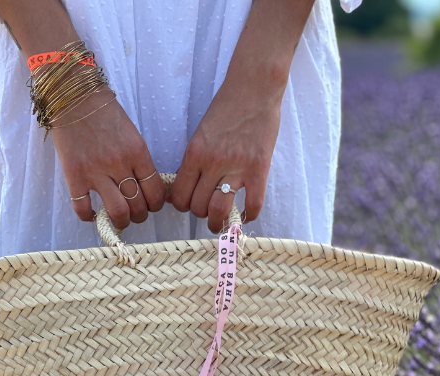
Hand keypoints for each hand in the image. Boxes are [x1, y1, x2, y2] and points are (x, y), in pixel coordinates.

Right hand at [50, 87, 166, 230]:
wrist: (72, 93)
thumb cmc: (103, 111)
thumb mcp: (131, 133)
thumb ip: (139, 160)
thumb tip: (146, 187)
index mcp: (138, 152)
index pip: (155, 192)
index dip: (155, 205)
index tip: (150, 205)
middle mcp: (119, 164)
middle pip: (138, 207)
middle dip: (139, 216)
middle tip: (134, 214)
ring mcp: (96, 171)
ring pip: (118, 213)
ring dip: (121, 222)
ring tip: (118, 219)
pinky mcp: (74, 175)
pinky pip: (83, 208)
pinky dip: (89, 217)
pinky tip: (92, 214)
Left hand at [169, 69, 284, 233]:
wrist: (254, 88)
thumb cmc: (226, 108)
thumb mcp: (201, 133)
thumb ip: (195, 160)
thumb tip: (187, 186)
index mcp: (195, 153)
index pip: (180, 195)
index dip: (182, 205)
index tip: (189, 204)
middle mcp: (213, 163)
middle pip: (197, 206)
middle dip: (200, 213)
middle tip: (206, 210)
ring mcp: (237, 167)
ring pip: (219, 210)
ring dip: (218, 222)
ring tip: (221, 222)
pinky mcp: (259, 169)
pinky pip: (253, 205)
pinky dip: (248, 216)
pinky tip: (245, 214)